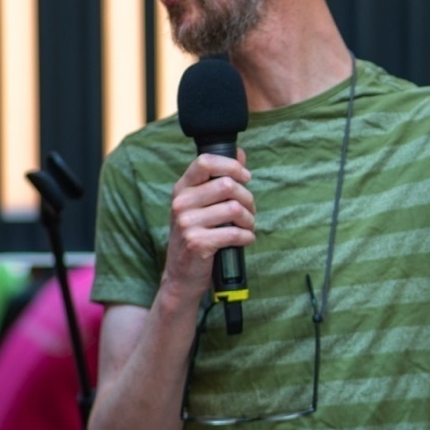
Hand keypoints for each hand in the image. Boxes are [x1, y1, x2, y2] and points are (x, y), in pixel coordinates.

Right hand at [160, 149, 255, 297]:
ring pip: (234, 209)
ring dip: (249, 220)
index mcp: (181, 189)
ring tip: (247, 227)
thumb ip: (218, 180)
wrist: (181, 277)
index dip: (231, 166)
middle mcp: (180, 203)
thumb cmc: (196, 237)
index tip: (246, 177)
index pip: (205, 162)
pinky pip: (234, 232)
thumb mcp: (200, 206)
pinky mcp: (197, 243)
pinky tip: (245, 240)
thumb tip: (240, 153)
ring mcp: (187, 223)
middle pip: (227, 185)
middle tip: (249, 211)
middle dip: (247, 199)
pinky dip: (247, 237)